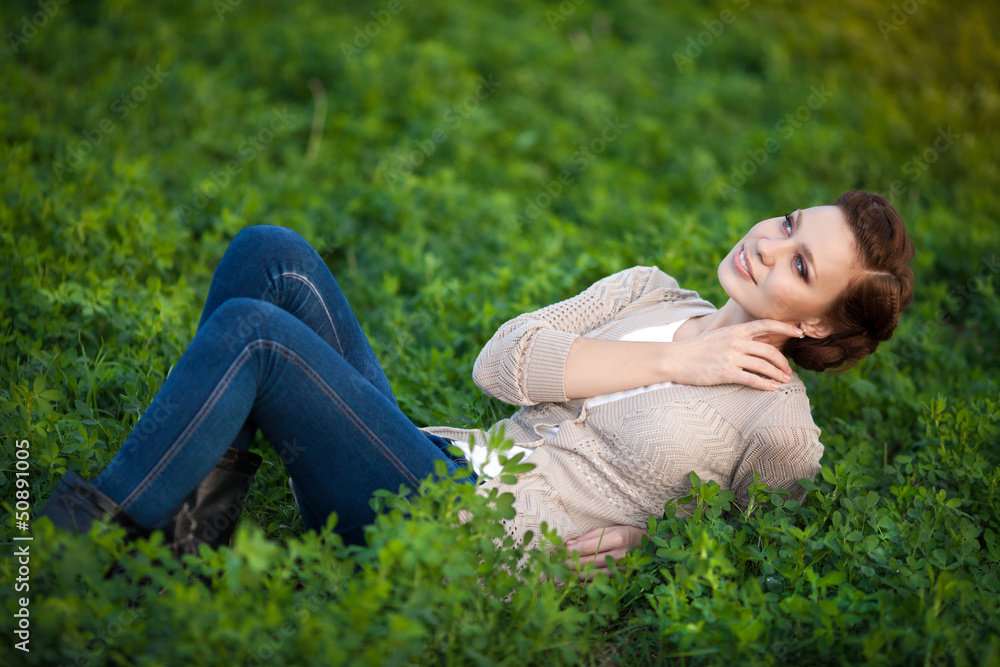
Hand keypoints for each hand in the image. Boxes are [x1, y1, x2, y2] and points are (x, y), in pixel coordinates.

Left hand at [564, 525, 646, 579]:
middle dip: (571, 562)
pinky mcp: (622, 577)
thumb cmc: (625, 534)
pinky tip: (577, 579)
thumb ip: (588, 537)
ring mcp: (622, 568)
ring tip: (564, 571)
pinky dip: (587, 581)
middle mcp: (620, 554)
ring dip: (577, 573)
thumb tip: (568, 544)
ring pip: (594, 574)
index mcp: (617, 538)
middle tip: (558, 563)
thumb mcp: (609, 529)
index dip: (572, 550)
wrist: (648, 546)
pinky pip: (601, 581)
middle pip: (590, 561)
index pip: (588, 547)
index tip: (559, 551)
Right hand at [666, 319, 802, 390]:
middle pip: (769, 350)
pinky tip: (772, 388)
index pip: (766, 324)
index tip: (799, 331)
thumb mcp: (721, 335)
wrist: (676, 359)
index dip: (785, 326)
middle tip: (788, 371)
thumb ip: (744, 336)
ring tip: (785, 381)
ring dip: (778, 375)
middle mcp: (736, 341)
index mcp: (735, 330)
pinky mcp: (725, 373)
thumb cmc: (698, 348)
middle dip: (783, 362)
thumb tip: (768, 339)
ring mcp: (731, 357)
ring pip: (763, 366)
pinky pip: (752, 379)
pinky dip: (765, 384)